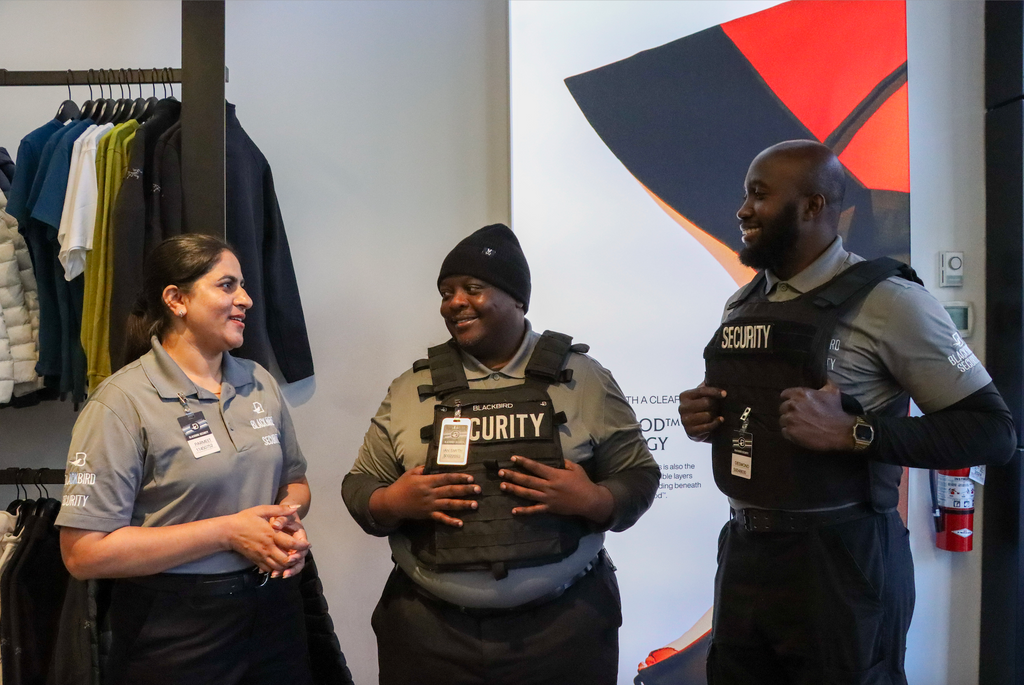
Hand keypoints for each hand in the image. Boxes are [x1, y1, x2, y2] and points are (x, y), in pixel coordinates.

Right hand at [226, 505, 310, 572]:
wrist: (228, 532)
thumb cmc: (246, 519)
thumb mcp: (263, 510)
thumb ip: (281, 509)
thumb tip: (297, 507)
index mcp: (271, 534)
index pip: (291, 543)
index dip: (302, 545)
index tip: (308, 544)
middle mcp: (268, 548)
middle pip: (286, 560)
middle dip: (296, 558)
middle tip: (301, 554)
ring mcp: (261, 556)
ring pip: (279, 567)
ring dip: (288, 565)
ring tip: (293, 560)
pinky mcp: (256, 561)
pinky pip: (269, 569)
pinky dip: (277, 569)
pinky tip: (281, 564)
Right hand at [371, 465, 480, 528]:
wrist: (392, 503)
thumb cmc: (401, 486)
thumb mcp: (411, 473)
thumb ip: (423, 468)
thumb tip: (433, 465)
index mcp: (427, 481)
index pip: (446, 478)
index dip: (458, 478)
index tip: (470, 478)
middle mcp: (430, 493)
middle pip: (450, 490)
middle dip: (465, 490)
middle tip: (478, 489)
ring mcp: (430, 505)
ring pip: (449, 504)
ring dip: (463, 504)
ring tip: (475, 504)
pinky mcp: (428, 515)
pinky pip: (441, 518)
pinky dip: (450, 521)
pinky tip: (460, 523)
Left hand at [499, 456, 613, 524]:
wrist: (590, 501)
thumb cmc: (583, 483)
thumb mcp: (575, 468)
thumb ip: (564, 463)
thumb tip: (557, 459)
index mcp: (554, 474)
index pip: (535, 467)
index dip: (524, 462)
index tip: (512, 458)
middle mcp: (548, 486)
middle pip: (528, 480)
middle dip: (513, 476)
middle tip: (501, 472)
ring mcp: (548, 498)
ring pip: (527, 494)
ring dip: (514, 490)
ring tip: (502, 486)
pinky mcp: (549, 508)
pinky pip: (535, 510)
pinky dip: (524, 511)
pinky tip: (514, 510)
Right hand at [678, 384, 725, 441]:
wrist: (698, 429)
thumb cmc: (702, 409)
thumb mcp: (702, 396)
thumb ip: (706, 385)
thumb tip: (713, 374)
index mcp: (684, 396)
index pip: (702, 391)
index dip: (714, 391)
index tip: (724, 393)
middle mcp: (682, 407)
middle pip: (706, 403)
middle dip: (715, 405)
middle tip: (719, 406)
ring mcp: (685, 420)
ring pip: (707, 415)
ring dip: (715, 415)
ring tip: (716, 414)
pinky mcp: (690, 432)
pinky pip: (707, 426)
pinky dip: (715, 423)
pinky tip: (719, 420)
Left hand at [779, 381, 855, 450]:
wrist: (841, 431)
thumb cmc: (836, 411)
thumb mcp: (833, 392)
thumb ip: (825, 382)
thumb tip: (823, 376)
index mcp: (800, 394)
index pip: (785, 394)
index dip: (789, 399)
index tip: (795, 404)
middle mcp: (793, 405)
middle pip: (783, 408)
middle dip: (790, 411)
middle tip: (799, 416)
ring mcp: (790, 419)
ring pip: (783, 420)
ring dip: (789, 422)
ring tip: (799, 426)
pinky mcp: (790, 432)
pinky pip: (784, 431)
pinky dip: (790, 433)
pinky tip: (799, 433)